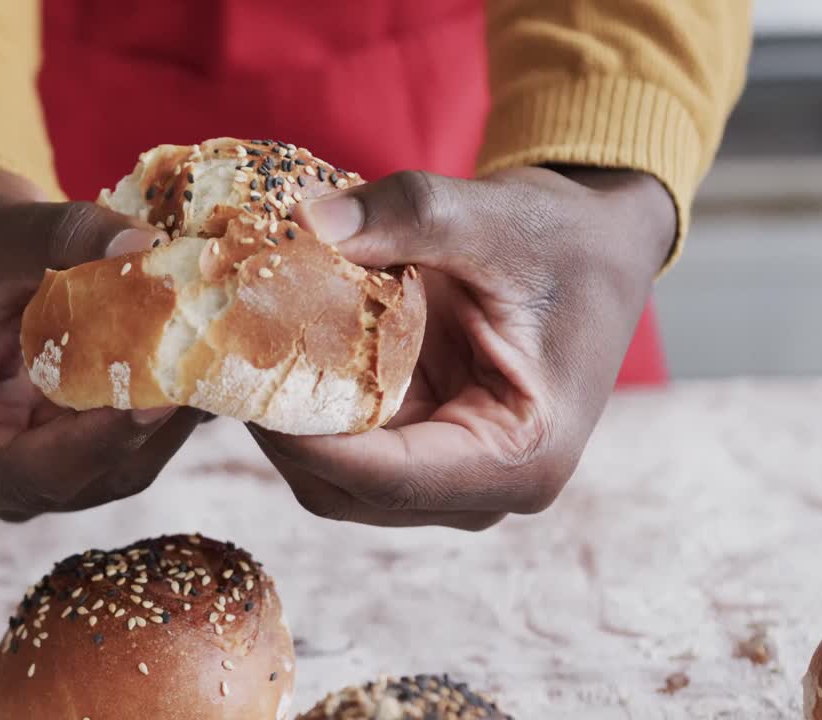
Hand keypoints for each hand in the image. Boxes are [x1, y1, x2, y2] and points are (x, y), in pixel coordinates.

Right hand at [0, 160, 202, 520]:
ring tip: (214, 348)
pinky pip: (138, 428)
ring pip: (130, 459)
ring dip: (175, 409)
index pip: (37, 473)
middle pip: (96, 476)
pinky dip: (170, 391)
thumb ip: (65, 236)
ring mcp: (45, 455)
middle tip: (207, 362)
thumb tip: (149, 244)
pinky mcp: (81, 430)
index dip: (104, 442)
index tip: (159, 397)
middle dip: (156, 423)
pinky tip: (200, 346)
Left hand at [251, 166, 674, 527]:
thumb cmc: (563, 239)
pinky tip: (276, 356)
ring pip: (336, 481)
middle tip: (227, 362)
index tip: (243, 385)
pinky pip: (345, 449)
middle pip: (349, 493)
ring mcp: (450, 473)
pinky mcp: (423, 446)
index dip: (304, 441)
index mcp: (522, 457)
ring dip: (286, 426)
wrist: (593, 246)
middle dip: (282, 435)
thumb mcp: (493, 216)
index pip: (388, 478)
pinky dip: (306, 411)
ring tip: (243, 356)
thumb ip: (406, 214)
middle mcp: (485, 487)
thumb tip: (306, 223)